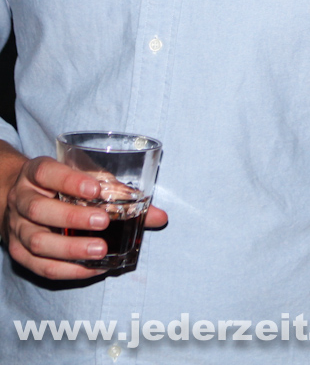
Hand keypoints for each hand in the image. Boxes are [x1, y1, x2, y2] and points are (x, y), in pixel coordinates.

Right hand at [0, 148, 167, 280]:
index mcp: (37, 173)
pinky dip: (67, 270)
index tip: (96, 189)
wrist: (22, 198)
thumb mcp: (82, 178)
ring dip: (70, 249)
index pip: (48, 173)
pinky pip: (40, 267)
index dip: (70, 181)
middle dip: (72, 218)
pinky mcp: (18, 253)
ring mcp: (16, 228)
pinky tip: (91, 269)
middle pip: (39, 210)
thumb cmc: (61, 186)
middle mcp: (22, 199)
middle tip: (104, 222)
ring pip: (37, 242)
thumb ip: (117, 192)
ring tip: (100, 251)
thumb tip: (160, 216)